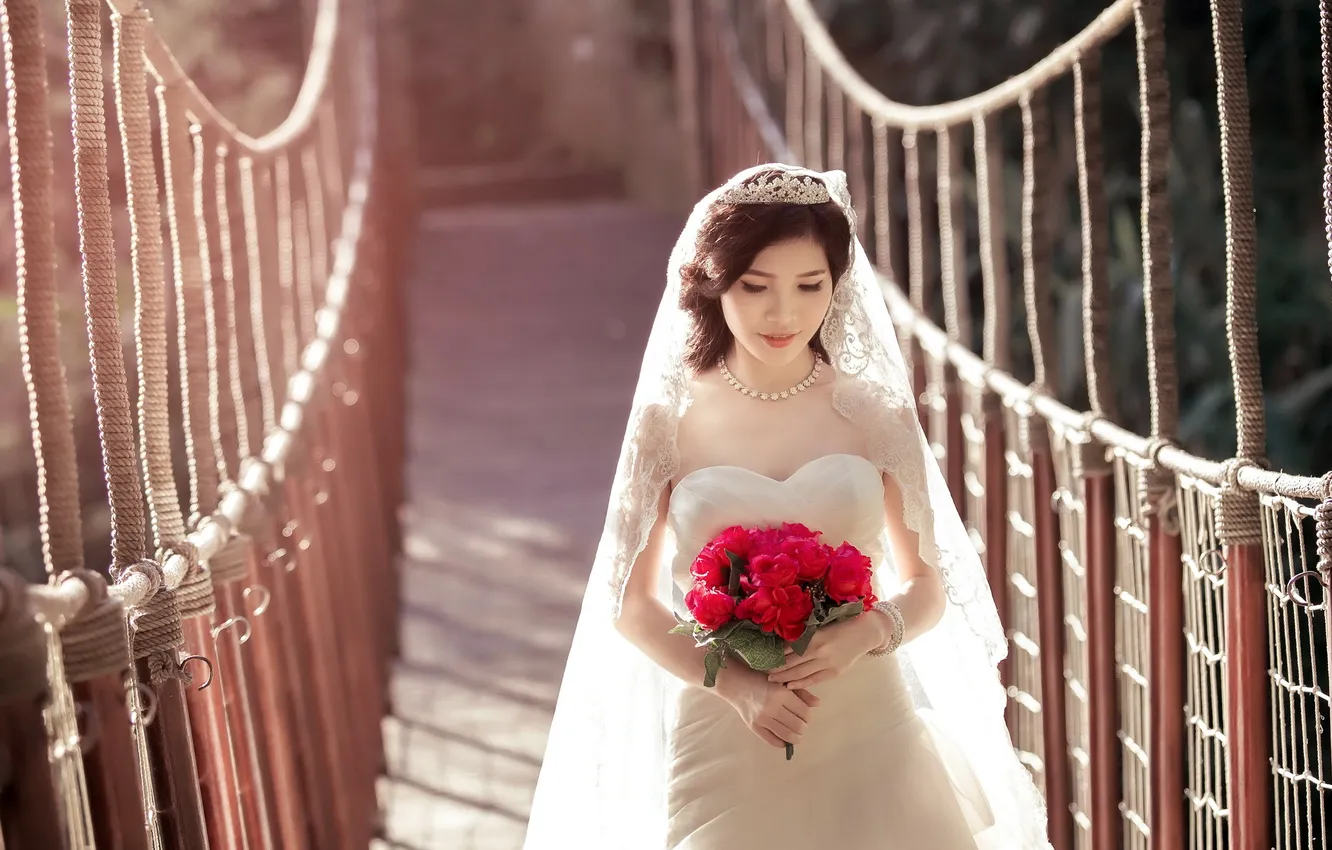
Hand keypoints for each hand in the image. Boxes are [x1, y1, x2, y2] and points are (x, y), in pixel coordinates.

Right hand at [718, 666, 821, 748]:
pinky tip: (784, 738)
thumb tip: (818, 704)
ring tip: (796, 734)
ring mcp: (762, 719)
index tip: (805, 715)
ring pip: (788, 735)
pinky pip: (773, 741)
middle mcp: (772, 707)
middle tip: (801, 724)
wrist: (736, 683)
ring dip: (796, 737)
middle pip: (798, 725)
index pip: (804, 712)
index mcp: (781, 693)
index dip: (808, 716)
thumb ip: (801, 692)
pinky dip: (782, 743)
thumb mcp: (782, 681)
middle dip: (803, 727)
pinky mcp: (754, 727)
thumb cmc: (761, 679)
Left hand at [767, 615, 881, 689]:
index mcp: (814, 636)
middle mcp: (819, 650)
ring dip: (784, 678)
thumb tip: (783, 643)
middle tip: (763, 672)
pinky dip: (800, 684)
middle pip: (791, 663)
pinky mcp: (834, 672)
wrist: (864, 633)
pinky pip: (813, 680)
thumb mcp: (820, 626)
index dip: (775, 655)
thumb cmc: (840, 626)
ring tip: (772, 680)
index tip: (764, 658)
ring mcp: (827, 663)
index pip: (789, 648)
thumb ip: (804, 635)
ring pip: (800, 673)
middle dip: (776, 669)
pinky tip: (789, 685)